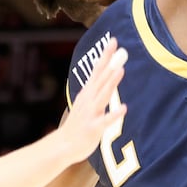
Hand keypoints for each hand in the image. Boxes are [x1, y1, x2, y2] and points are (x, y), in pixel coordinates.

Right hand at [54, 40, 126, 161]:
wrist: (62, 146)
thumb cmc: (78, 124)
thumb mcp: (86, 102)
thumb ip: (97, 90)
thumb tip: (107, 75)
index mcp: (88, 93)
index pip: (97, 70)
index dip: (106, 56)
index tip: (113, 41)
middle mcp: (89, 100)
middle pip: (101, 78)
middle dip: (110, 63)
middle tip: (120, 48)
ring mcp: (90, 113)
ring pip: (103, 95)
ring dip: (111, 82)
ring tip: (121, 70)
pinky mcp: (93, 128)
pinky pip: (105, 120)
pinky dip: (114, 114)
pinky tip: (124, 108)